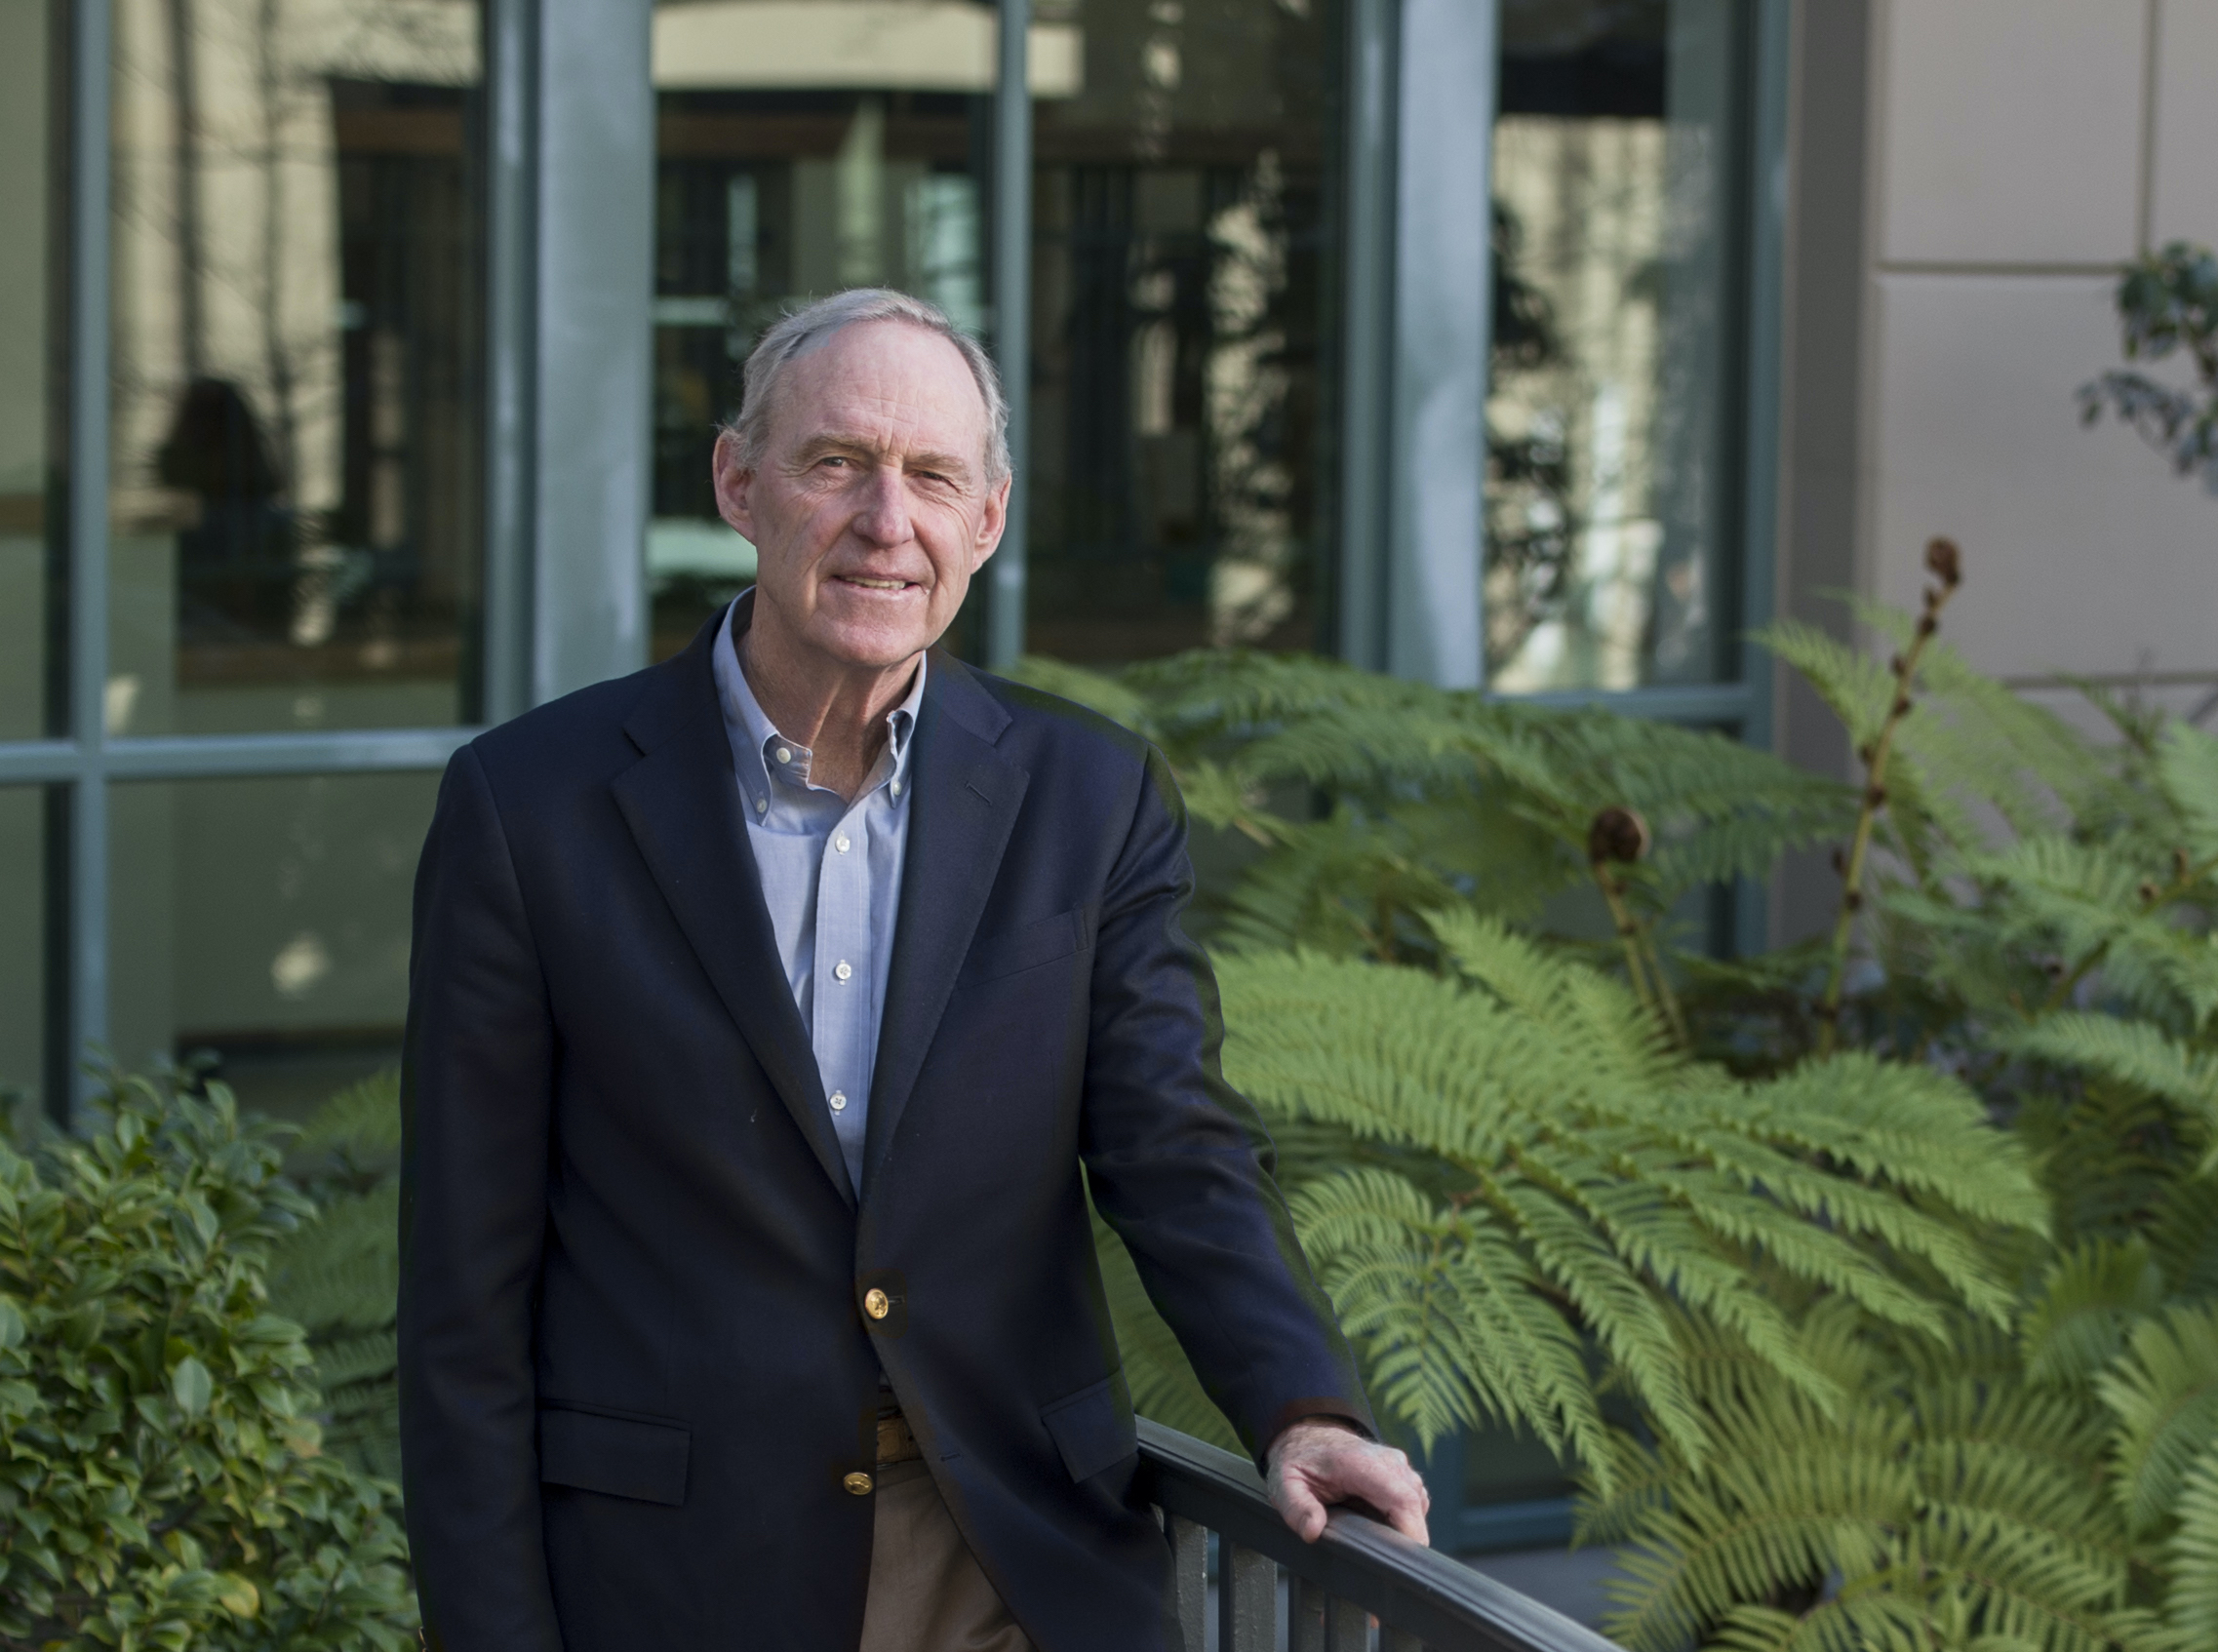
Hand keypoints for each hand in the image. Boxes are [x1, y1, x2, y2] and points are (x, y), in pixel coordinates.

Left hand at [1265, 1419, 1429, 1545]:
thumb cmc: (1299, 1461)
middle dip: (1405, 1541)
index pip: (1401, 1498)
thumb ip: (1297, 1508)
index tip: (1401, 1560)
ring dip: (1403, 1530)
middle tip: (1382, 1568)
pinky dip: (1403, 1521)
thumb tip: (1313, 1531)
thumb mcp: (1286, 1485)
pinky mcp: (1402, 1476)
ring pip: (1417, 1507)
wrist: (1309, 1437)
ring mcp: (1399, 1467)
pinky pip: (1414, 1504)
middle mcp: (1388, 1462)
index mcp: (1361, 1463)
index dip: (1410, 1532)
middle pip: (1415, 1507)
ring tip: (1374, 1544)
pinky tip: (1380, 1528)